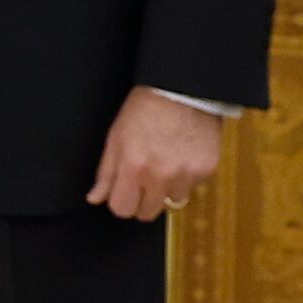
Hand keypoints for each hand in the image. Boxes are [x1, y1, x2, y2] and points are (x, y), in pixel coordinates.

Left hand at [89, 89, 225, 222]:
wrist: (184, 89)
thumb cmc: (147, 107)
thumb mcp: (116, 137)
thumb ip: (106, 172)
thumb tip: (96, 198)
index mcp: (134, 167)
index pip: (122, 209)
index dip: (122, 199)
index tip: (126, 190)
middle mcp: (160, 176)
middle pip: (147, 213)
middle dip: (144, 199)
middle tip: (146, 176)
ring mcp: (186, 175)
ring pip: (173, 201)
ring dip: (168, 188)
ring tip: (167, 161)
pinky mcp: (206, 170)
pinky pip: (194, 186)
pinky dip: (188, 175)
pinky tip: (183, 154)